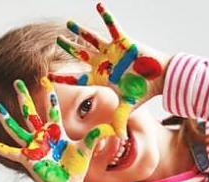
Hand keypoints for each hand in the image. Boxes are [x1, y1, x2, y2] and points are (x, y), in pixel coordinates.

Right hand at [0, 78, 114, 181]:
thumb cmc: (75, 169)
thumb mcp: (87, 149)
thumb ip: (96, 137)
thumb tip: (112, 128)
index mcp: (56, 132)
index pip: (52, 110)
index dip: (50, 96)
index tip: (46, 80)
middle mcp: (42, 137)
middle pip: (31, 113)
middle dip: (24, 97)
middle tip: (17, 82)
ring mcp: (33, 147)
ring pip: (17, 128)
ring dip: (6, 118)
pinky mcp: (27, 159)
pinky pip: (10, 151)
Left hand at [52, 2, 169, 137]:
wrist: (161, 78)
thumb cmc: (144, 90)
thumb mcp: (128, 106)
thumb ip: (120, 120)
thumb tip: (119, 141)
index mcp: (101, 77)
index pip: (78, 78)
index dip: (63, 78)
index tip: (47, 77)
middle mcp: (104, 62)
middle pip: (81, 55)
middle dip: (69, 49)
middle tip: (57, 41)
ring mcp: (112, 50)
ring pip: (92, 39)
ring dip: (80, 31)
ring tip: (69, 24)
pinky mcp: (123, 40)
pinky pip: (113, 25)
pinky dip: (106, 15)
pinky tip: (99, 4)